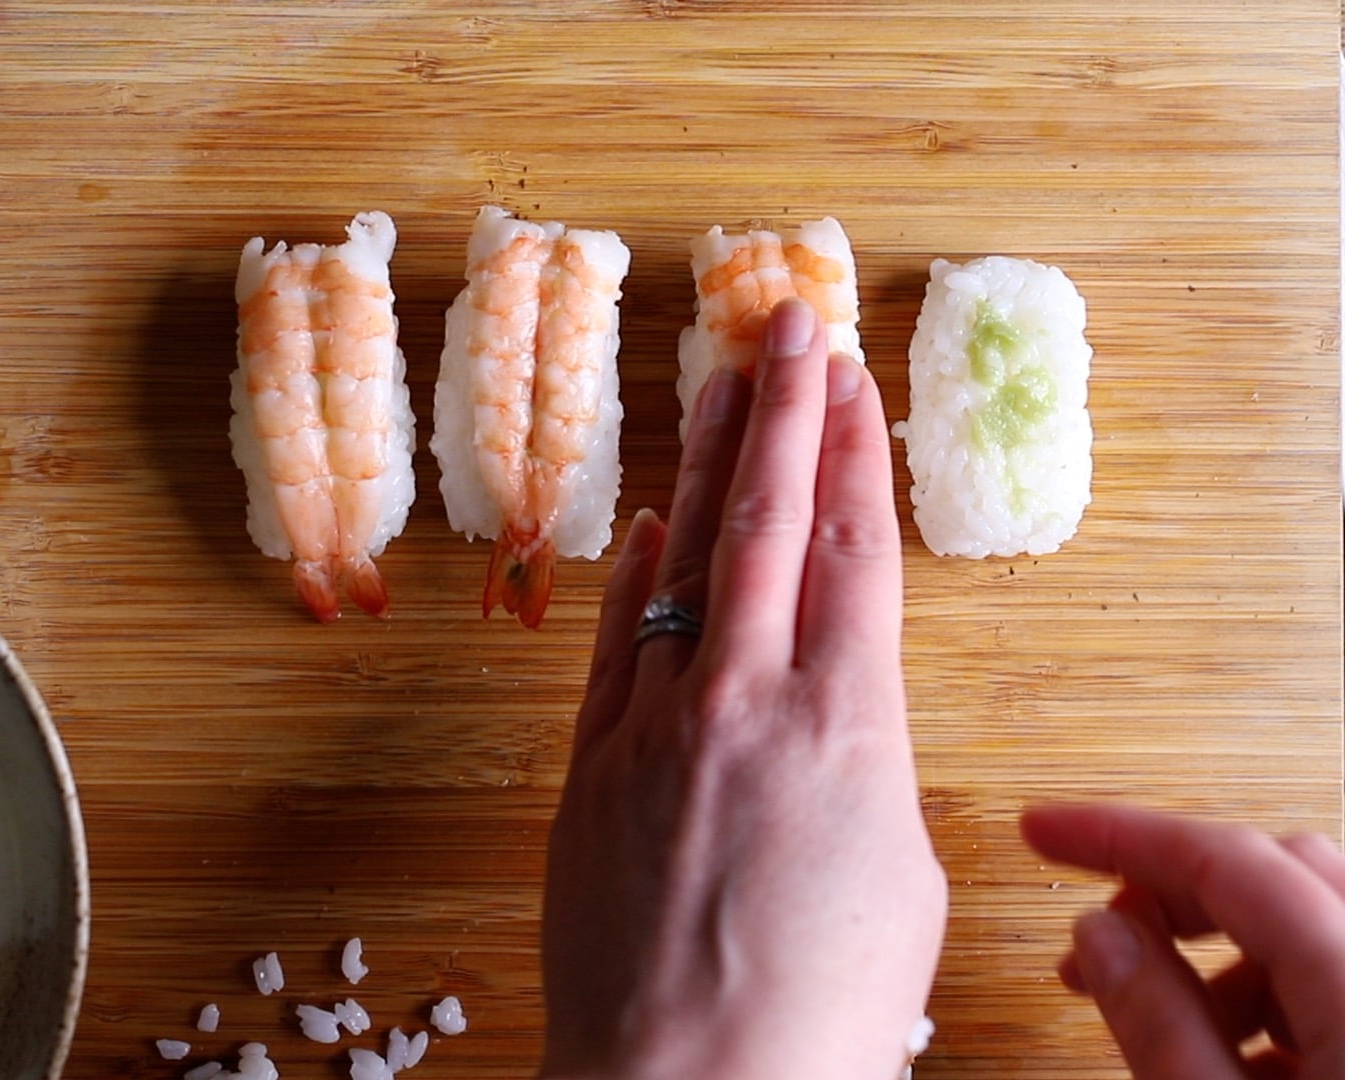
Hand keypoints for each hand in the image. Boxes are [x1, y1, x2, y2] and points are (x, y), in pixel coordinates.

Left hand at [539, 298, 947, 1078]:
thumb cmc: (822, 1012)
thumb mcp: (896, 873)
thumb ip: (861, 762)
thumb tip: (829, 716)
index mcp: (845, 724)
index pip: (851, 550)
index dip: (849, 450)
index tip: (848, 375)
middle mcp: (742, 700)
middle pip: (765, 524)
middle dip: (777, 410)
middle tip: (783, 320)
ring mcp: (653, 725)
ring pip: (680, 562)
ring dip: (701, 465)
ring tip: (716, 384)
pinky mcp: (588, 767)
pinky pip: (612, 643)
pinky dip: (630, 576)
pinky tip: (641, 521)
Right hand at [1023, 804, 1344, 1077]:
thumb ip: (1163, 1026)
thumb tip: (1103, 935)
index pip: (1226, 860)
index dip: (1119, 835)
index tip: (1042, 830)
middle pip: (1278, 872)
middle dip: (1174, 892)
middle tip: (1101, 933)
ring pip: (1313, 926)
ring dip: (1228, 954)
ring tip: (1162, 1020)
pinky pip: (1341, 975)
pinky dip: (1281, 995)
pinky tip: (1235, 1061)